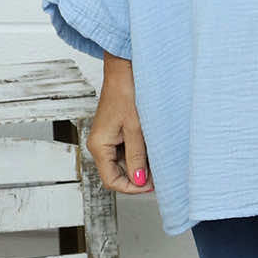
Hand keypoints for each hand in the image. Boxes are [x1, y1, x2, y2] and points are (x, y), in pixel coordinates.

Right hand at [86, 55, 153, 192]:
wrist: (124, 70)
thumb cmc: (126, 93)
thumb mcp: (135, 128)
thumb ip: (137, 156)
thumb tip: (138, 180)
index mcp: (99, 146)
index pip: (111, 180)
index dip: (131, 187)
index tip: (151, 185)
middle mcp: (99, 144)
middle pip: (116, 174)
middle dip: (137, 177)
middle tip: (159, 174)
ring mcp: (106, 139)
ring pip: (122, 163)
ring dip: (139, 165)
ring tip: (157, 158)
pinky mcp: (114, 132)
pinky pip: (125, 151)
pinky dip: (138, 153)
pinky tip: (151, 147)